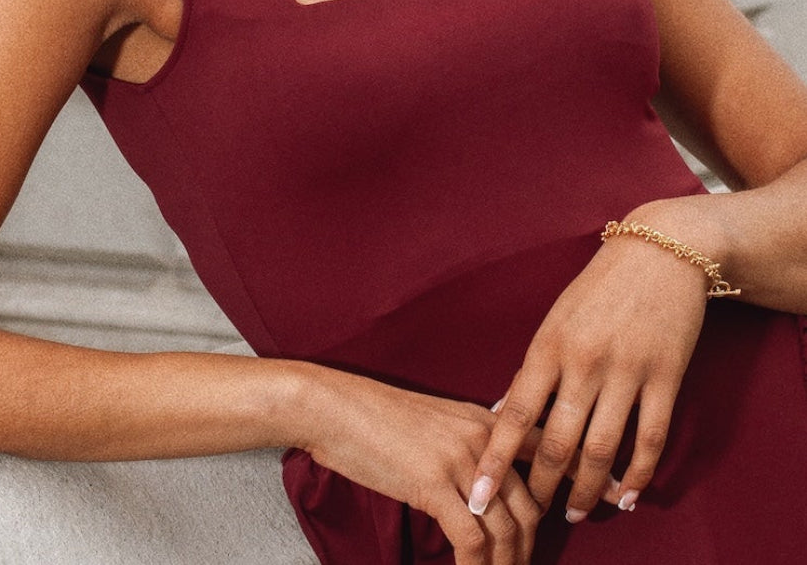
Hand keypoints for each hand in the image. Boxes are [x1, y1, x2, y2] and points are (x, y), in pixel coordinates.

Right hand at [296, 368, 617, 562]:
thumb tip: (492, 480)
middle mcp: (484, 436)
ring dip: (509, 564)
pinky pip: (471, 538)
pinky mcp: (433, 483)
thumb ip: (471, 444)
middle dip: (535, 545)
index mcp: (489, 419)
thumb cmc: (380, 417)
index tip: (617, 497)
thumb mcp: (438, 422)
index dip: (583, 479)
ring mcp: (460, 459)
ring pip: (508, 526)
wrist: (336, 405)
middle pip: (533, 501)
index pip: (549, 450)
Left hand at [468, 217, 708, 523]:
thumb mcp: (557, 319)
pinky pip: (649, 440)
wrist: (661, 251)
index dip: (496, 460)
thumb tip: (503, 412)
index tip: (479, 496)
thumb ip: (536, 367)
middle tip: (532, 513)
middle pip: (557, 442)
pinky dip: (638, 475)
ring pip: (602, 450)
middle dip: (543, 486)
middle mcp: (584, 361)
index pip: (513, 413)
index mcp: (549, 344)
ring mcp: (627, 371)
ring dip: (587, 490)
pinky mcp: (666, 378)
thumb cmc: (599, 286)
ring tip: (577, 512)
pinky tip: (627, 496)